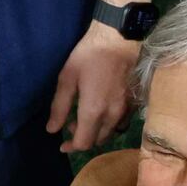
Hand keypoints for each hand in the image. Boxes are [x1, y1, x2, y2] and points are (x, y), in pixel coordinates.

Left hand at [50, 23, 138, 152]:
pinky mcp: (134, 103)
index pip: (84, 143)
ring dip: (97, 132)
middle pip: (98, 141)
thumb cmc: (89, 55)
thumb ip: (59, 107)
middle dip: (83, 138)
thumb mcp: (67, 78)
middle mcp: (112, 116)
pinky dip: (109, 124)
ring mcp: (126, 110)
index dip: (72, 147)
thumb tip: (52, 130)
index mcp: (94, 111)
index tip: (62, 144)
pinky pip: (121, 123)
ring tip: (86, 118)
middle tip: (71, 124)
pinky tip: (103, 111)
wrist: (120, 39)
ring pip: (111, 133)